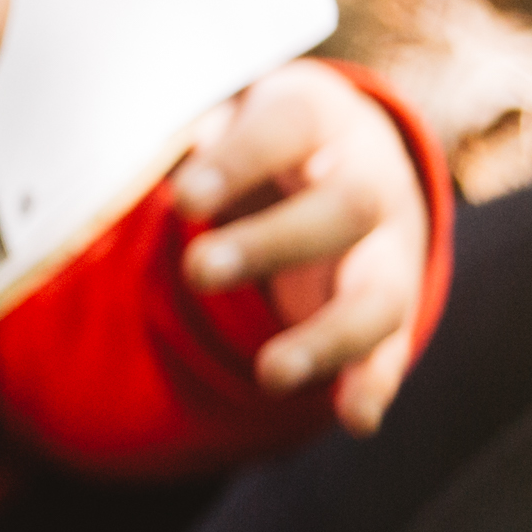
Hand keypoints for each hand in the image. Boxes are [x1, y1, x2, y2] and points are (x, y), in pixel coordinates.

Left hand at [172, 63, 428, 433]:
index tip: (180, 199)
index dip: (237, 161)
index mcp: (319, 120)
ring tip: (270, 374)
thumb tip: (138, 162)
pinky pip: (392, 345)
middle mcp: (370, 179)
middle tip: (196, 270)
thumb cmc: (262, 135)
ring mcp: (392, 247)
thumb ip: (195, 136)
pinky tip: (354, 419)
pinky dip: (374, 383)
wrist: (350, 149)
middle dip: (271, 243)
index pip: (286, 128)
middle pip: (344, 208)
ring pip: (379, 291)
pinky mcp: (394, 301)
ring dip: (327, 336)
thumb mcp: (230, 113)